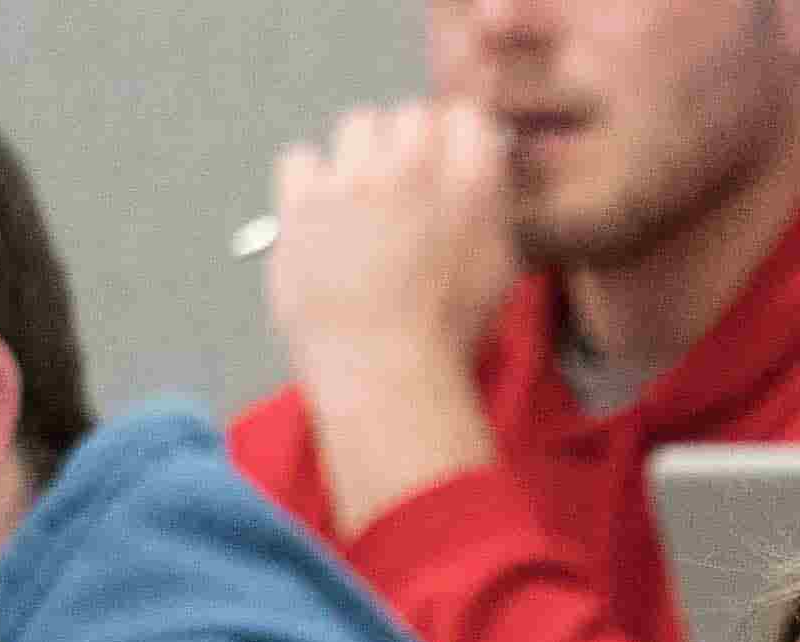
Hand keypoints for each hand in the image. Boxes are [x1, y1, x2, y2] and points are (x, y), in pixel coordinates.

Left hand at [266, 98, 522, 394]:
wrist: (383, 370)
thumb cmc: (446, 336)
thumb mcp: (498, 270)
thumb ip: (488, 211)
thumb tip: (476, 181)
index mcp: (471, 184)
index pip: (464, 116)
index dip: (452, 141)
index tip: (443, 166)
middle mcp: (414, 169)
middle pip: (408, 114)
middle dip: (406, 146)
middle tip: (401, 190)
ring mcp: (354, 181)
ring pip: (357, 125)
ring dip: (361, 155)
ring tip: (359, 201)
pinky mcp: (303, 202)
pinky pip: (301, 157)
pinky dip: (309, 180)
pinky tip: (321, 216)